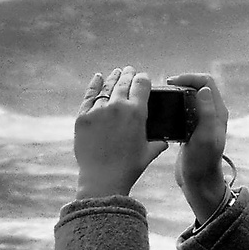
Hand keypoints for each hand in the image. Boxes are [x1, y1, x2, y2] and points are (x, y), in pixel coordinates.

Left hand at [73, 67, 168, 198]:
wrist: (103, 178)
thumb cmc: (128, 168)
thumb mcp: (148, 153)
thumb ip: (158, 143)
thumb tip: (165, 141)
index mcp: (137, 113)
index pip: (142, 84)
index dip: (143, 78)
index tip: (143, 78)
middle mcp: (118, 107)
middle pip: (124, 82)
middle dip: (128, 74)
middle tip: (129, 70)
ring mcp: (98, 110)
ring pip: (107, 87)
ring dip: (113, 78)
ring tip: (116, 73)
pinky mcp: (83, 117)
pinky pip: (89, 96)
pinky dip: (94, 85)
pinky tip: (98, 78)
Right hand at [164, 72, 229, 222]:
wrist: (198, 183)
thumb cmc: (202, 162)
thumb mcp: (205, 136)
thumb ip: (206, 112)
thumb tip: (203, 88)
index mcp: (218, 112)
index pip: (206, 82)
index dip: (189, 77)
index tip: (171, 83)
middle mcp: (212, 114)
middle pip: (197, 87)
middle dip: (181, 84)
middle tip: (164, 89)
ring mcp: (201, 122)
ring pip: (189, 99)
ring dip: (177, 95)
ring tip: (162, 99)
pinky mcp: (191, 130)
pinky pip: (183, 111)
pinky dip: (174, 108)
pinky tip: (164, 114)